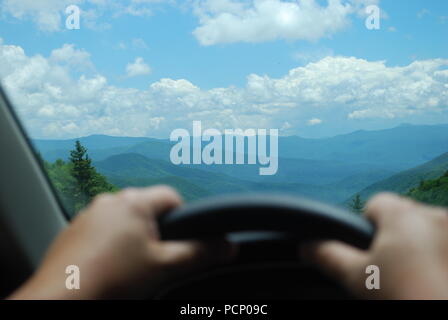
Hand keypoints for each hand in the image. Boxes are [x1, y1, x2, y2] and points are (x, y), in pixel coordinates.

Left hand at [10, 186, 234, 298]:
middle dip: (156, 230)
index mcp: (134, 202)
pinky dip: (110, 243)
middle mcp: (109, 201)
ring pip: (123, 219)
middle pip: (146, 208)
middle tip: (154, 259)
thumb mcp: (164, 267)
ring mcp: (87, 214)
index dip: (183, 218)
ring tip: (129, 266)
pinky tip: (108, 266)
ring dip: (132, 236)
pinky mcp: (73, 230)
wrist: (61, 299)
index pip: (171, 197)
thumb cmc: (112, 280)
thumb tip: (228, 246)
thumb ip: (200, 253)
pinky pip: (102, 229)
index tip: (181, 240)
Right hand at [301, 193, 447, 299]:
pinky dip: (440, 253)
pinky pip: (444, 240)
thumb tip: (306, 246)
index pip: (376, 205)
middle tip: (394, 271)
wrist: (443, 312)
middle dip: (396, 237)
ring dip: (422, 245)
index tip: (372, 254)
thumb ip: (329, 255)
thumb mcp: (359, 278)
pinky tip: (437, 278)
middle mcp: (436, 215)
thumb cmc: (406, 297)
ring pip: (428, 229)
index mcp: (403, 216)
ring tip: (419, 278)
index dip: (367, 228)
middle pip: (403, 216)